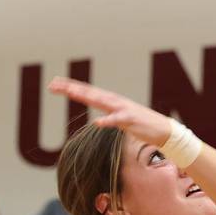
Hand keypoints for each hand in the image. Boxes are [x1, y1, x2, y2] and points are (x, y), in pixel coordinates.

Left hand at [49, 78, 172, 148]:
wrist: (163, 130)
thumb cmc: (142, 125)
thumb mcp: (121, 119)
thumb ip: (109, 116)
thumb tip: (99, 118)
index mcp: (110, 101)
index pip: (87, 92)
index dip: (70, 87)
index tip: (54, 84)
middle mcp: (114, 101)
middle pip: (89, 92)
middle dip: (70, 88)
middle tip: (52, 85)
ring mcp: (122, 109)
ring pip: (100, 101)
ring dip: (85, 96)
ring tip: (70, 93)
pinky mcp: (131, 120)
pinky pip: (117, 120)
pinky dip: (108, 121)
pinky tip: (98, 122)